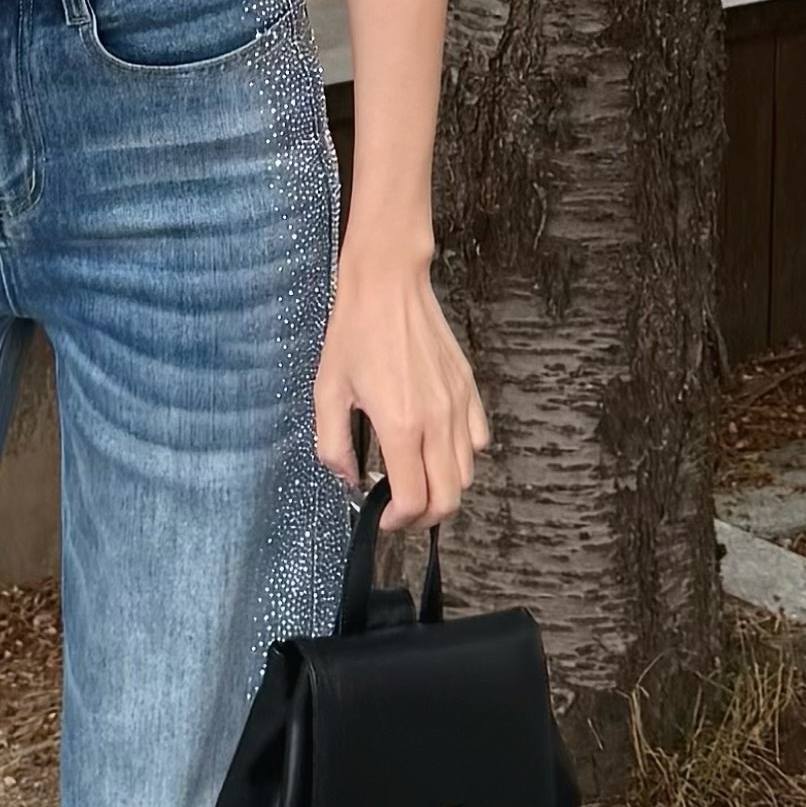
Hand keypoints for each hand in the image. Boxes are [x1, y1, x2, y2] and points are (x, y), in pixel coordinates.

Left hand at [313, 228, 488, 532]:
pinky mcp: (469, 389)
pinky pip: (478, 440)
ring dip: (443, 489)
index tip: (381, 517)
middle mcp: (437, 421)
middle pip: (448, 498)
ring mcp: (459, 405)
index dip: (397, 521)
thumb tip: (348, 478)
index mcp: (401, 426)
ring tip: (416, 481)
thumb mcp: (327, 391)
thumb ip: (332, 445)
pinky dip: (462, 456)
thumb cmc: (354, 334)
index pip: (414, 500)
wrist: (388, 285)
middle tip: (401, 512)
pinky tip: (436, 447)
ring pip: (466, 474)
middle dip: (425, 518)